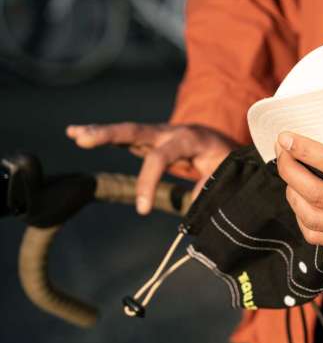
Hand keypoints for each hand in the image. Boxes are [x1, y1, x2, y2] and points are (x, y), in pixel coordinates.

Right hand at [66, 123, 238, 213]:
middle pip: (136, 131)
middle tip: (83, 139)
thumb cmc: (226, 159)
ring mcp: (159, 134)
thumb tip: (193, 205)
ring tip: (74, 133)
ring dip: (100, 132)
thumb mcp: (226, 172)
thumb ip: (210, 186)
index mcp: (189, 138)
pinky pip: (126, 138)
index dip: (148, 183)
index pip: (160, 158)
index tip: (142, 211)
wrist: (228, 143)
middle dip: (109, 134)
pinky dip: (104, 136)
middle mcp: (170, 132)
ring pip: (127, 132)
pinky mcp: (151, 140)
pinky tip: (77, 134)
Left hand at [275, 113, 322, 248]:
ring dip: (291, 192)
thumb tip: (315, 117)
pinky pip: (315, 235)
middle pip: (319, 196)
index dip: (307, 151)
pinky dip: (299, 214)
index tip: (285, 137)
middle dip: (290, 171)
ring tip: (289, 171)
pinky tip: (299, 195)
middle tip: (280, 151)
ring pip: (312, 219)